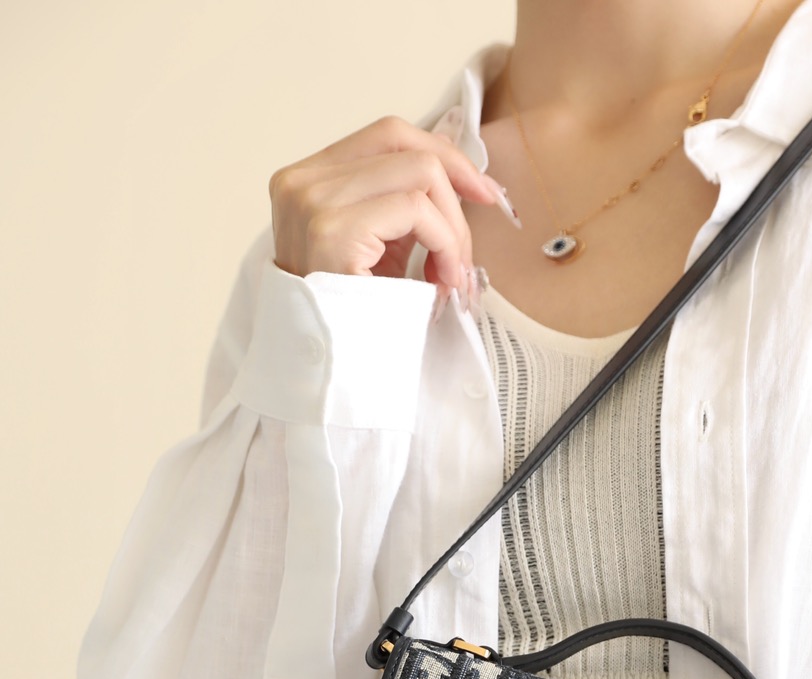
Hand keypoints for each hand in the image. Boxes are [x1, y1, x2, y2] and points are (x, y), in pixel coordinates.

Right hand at [269, 116, 518, 301]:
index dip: (444, 154)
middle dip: (455, 189)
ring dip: (453, 228)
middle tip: (469, 249)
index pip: (387, 135)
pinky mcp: (334, 229)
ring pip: (420, 173)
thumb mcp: (380, 253)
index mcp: (307, 182)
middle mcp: (301, 183)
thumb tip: (466, 182)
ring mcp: (313, 202)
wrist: (331, 382)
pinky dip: (446, 244)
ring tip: (452, 278)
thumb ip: (402, 212)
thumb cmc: (357, 325)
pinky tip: (442, 283)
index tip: (483, 191)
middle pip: (404, 143)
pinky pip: (417, 209)